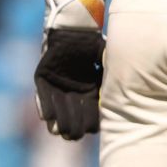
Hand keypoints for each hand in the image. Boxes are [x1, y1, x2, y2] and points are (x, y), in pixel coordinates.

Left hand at [35, 0, 105, 139]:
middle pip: (75, 118)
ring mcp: (57, 87)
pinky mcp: (42, 80)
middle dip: (75, 128)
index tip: (94, 129)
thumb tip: (124, 88)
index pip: (93, 115)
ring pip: (58, 111)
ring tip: (60, 133)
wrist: (73, 30)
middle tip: (74, 136)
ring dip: (60, 122)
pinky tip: (47, 118)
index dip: (93, 123)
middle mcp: (73, 93)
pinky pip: (42, 97)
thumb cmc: (94, 44)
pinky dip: (45, 107)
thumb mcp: (108, 60)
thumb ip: (113, 74)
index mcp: (90, 91)